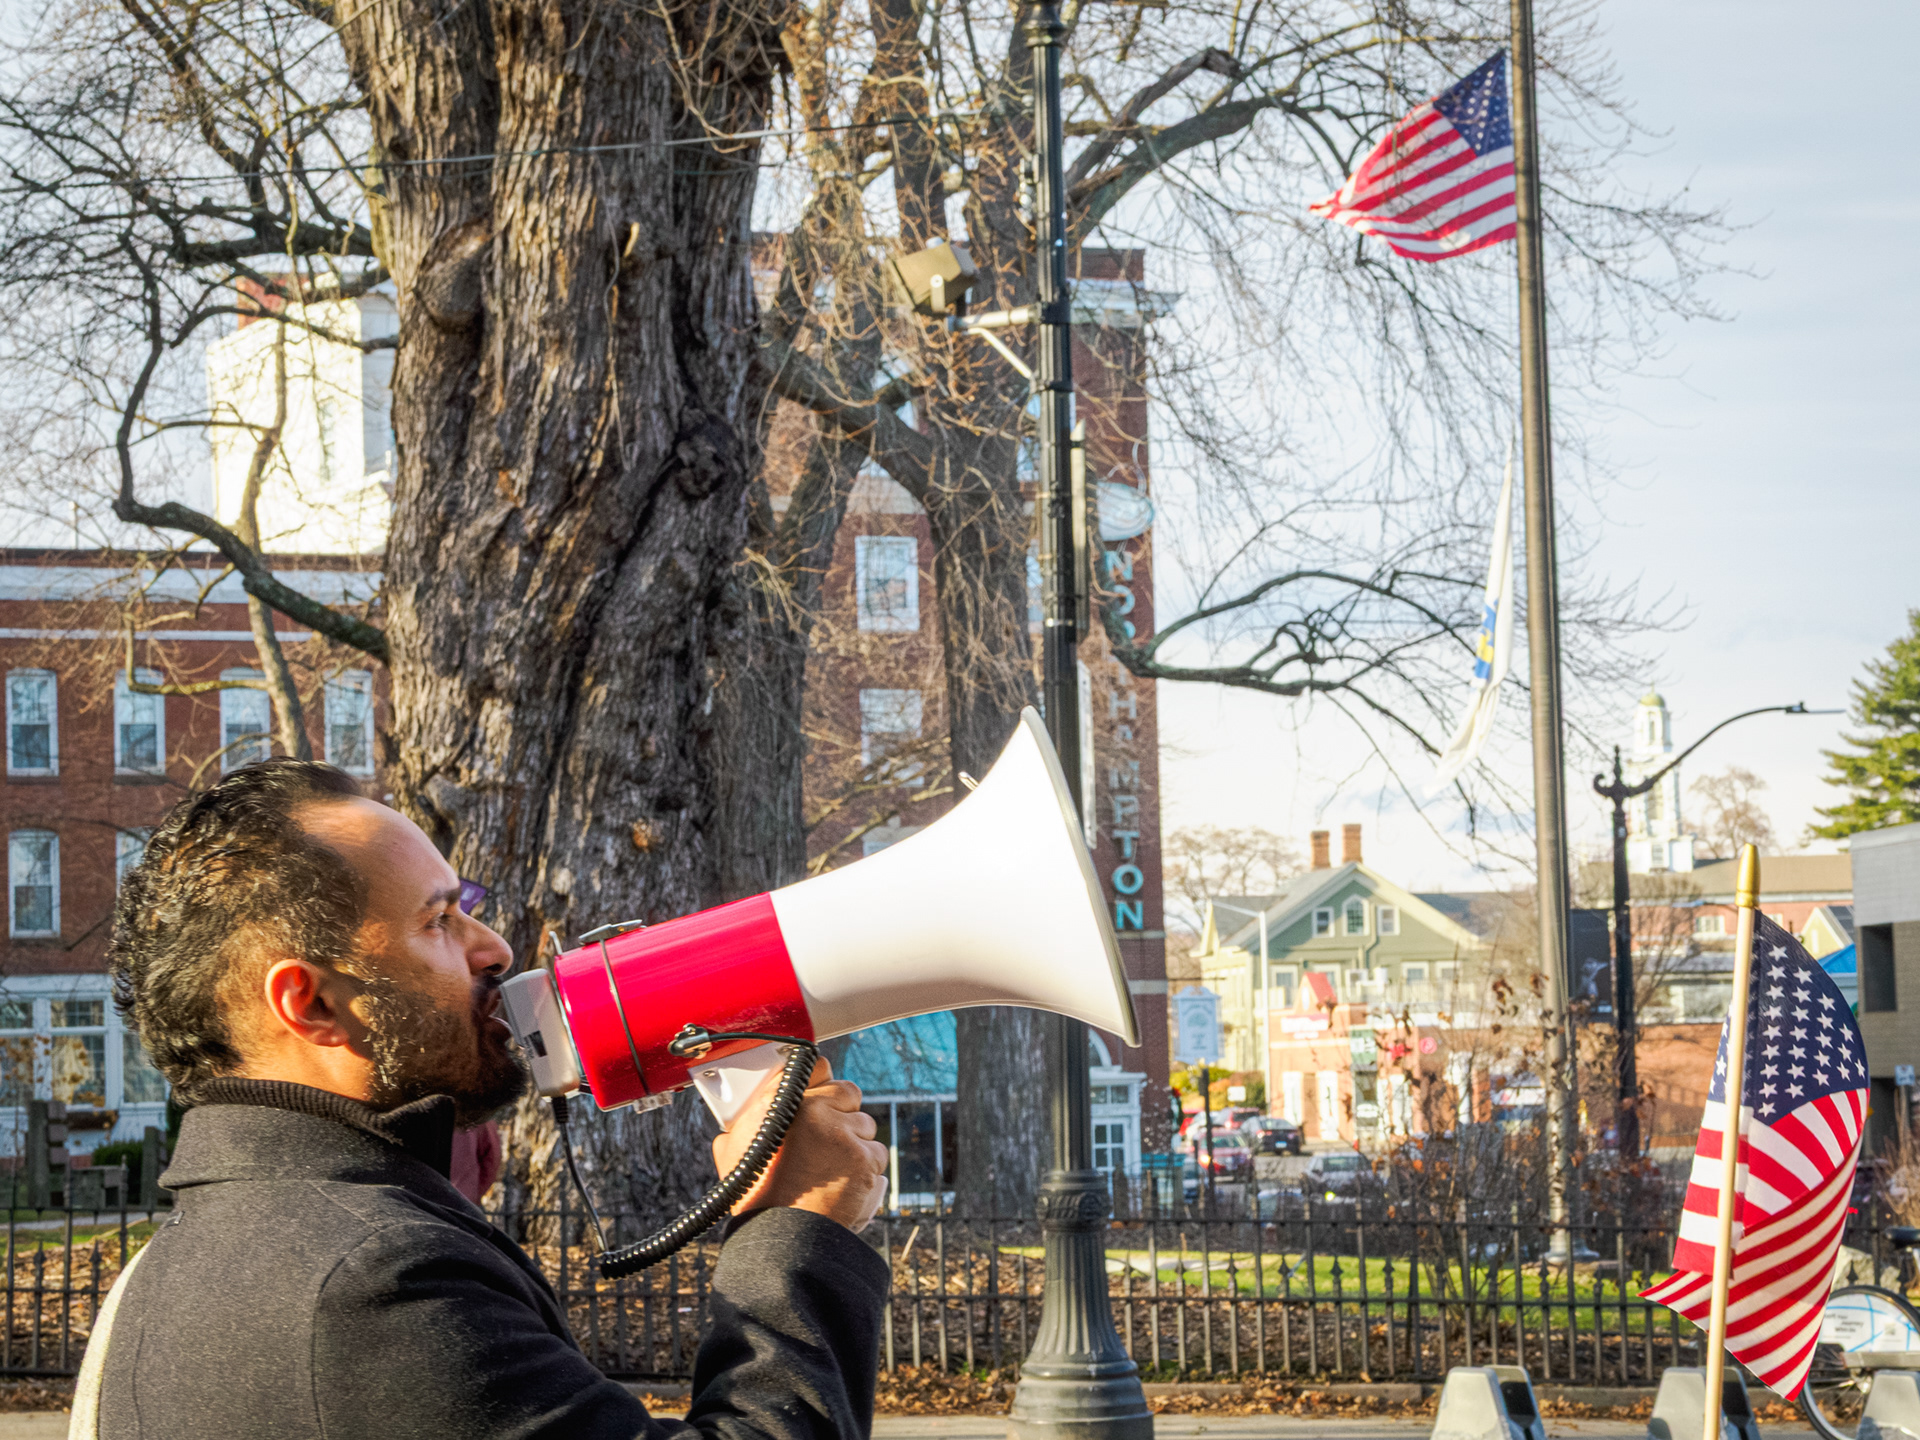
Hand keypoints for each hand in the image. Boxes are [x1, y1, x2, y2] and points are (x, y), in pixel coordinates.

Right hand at [712, 1056, 889, 1231]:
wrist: (780, 1238)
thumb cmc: (755, 1197)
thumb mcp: (734, 1149)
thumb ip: (746, 1121)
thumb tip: (745, 1108)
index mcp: (782, 1101)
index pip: (818, 1065)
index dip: (824, 1080)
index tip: (824, 1092)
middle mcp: (814, 1110)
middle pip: (849, 1093)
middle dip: (844, 1113)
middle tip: (831, 1138)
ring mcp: (843, 1134)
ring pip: (866, 1126)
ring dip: (856, 1145)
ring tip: (832, 1171)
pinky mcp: (864, 1158)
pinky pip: (876, 1155)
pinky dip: (867, 1171)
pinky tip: (845, 1187)